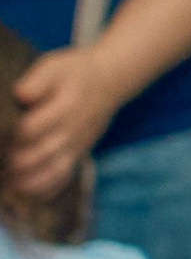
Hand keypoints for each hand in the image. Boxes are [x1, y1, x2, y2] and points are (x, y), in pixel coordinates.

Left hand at [8, 46, 122, 200]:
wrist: (112, 79)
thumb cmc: (75, 72)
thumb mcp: (55, 65)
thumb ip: (37, 80)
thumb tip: (20, 95)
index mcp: (66, 105)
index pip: (31, 128)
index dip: (10, 137)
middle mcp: (73, 129)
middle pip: (41, 154)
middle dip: (14, 164)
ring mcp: (78, 143)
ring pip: (53, 170)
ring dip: (28, 181)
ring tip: (7, 186)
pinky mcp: (79, 152)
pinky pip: (64, 175)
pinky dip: (47, 188)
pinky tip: (28, 193)